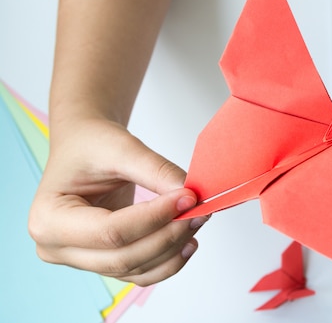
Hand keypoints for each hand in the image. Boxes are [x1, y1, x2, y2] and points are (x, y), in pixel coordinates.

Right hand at [28, 118, 207, 285]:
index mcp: (48, 219)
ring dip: (173, 249)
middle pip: (123, 256)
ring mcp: (80, 259)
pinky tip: (188, 241)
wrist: (85, 145)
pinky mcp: (104, 260)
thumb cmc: (91, 143)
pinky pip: (140, 272)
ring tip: (198, 220)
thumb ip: (157, 172)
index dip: (155, 218)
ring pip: (135, 268)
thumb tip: (191, 195)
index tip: (188, 198)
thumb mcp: (121, 148)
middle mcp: (56, 247)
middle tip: (199, 211)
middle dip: (168, 236)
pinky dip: (168, 261)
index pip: (111, 231)